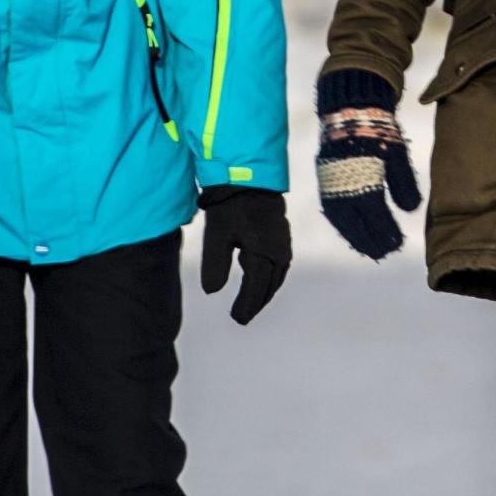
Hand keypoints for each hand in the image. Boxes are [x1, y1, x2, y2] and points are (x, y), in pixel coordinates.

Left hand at [198, 186, 291, 325]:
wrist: (249, 175)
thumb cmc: (230, 204)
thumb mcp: (216, 234)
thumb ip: (214, 264)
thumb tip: (212, 292)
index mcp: (264, 253)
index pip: (256, 288)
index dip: (247, 306)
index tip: (237, 320)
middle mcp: (279, 252)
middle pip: (269, 286)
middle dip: (256, 302)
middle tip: (242, 317)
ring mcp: (283, 243)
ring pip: (276, 276)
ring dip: (264, 291)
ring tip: (250, 303)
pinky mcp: (281, 235)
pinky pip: (278, 265)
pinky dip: (268, 277)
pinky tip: (258, 277)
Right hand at [313, 70, 418, 260]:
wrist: (349, 105)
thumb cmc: (377, 128)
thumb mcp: (396, 152)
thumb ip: (404, 182)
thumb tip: (410, 209)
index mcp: (364, 173)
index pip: (375, 211)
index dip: (385, 230)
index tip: (397, 245)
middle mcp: (344, 179)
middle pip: (356, 219)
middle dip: (370, 238)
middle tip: (384, 253)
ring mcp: (331, 179)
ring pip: (341, 217)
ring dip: (355, 236)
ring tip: (369, 249)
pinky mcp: (325, 178)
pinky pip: (332, 208)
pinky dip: (343, 224)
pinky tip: (353, 233)